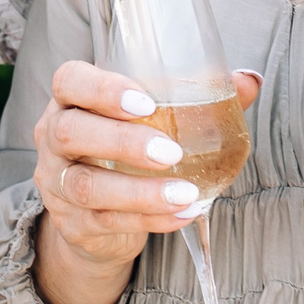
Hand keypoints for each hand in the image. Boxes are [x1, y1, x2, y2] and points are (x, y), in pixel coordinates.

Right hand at [30, 61, 262, 303]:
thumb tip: (250, 80)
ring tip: (186, 193)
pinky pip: (106, 222)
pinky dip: (149, 219)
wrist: (93, 213)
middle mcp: (53, 137)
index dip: (102, 89)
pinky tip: (183, 215)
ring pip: (87, 186)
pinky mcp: (72, 223)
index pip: (68, 80)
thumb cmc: (125, 148)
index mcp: (70, 100)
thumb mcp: (151, 118)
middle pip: (71, 132)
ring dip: (140, 191)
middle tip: (172, 152)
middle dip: (123, 141)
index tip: (146, 103)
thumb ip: (197, 95)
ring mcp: (56, 183)